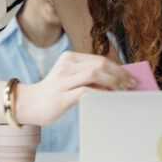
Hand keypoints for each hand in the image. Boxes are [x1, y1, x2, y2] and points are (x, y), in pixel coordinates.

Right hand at [15, 52, 135, 125]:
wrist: (30, 104)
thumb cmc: (57, 92)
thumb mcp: (73, 79)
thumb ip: (90, 77)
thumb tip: (119, 81)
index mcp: (70, 57)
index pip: (99, 59)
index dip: (118, 67)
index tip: (130, 77)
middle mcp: (66, 65)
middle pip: (99, 64)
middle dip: (119, 74)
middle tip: (131, 84)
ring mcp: (62, 79)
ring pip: (94, 74)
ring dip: (113, 82)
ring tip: (123, 91)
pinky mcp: (61, 95)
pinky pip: (85, 91)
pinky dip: (101, 93)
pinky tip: (109, 98)